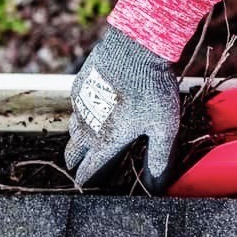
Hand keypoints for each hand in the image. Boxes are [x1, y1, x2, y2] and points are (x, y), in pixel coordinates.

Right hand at [64, 25, 179, 190]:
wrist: (137, 47)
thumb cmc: (153, 89)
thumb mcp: (164, 127)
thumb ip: (159, 159)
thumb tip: (155, 187)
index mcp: (105, 142)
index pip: (88, 173)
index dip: (89, 183)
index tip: (92, 188)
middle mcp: (87, 127)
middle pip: (73, 154)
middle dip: (78, 164)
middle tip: (86, 166)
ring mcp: (80, 105)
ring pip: (72, 130)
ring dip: (79, 139)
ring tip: (90, 141)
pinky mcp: (80, 85)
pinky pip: (76, 106)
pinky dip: (82, 113)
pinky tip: (96, 109)